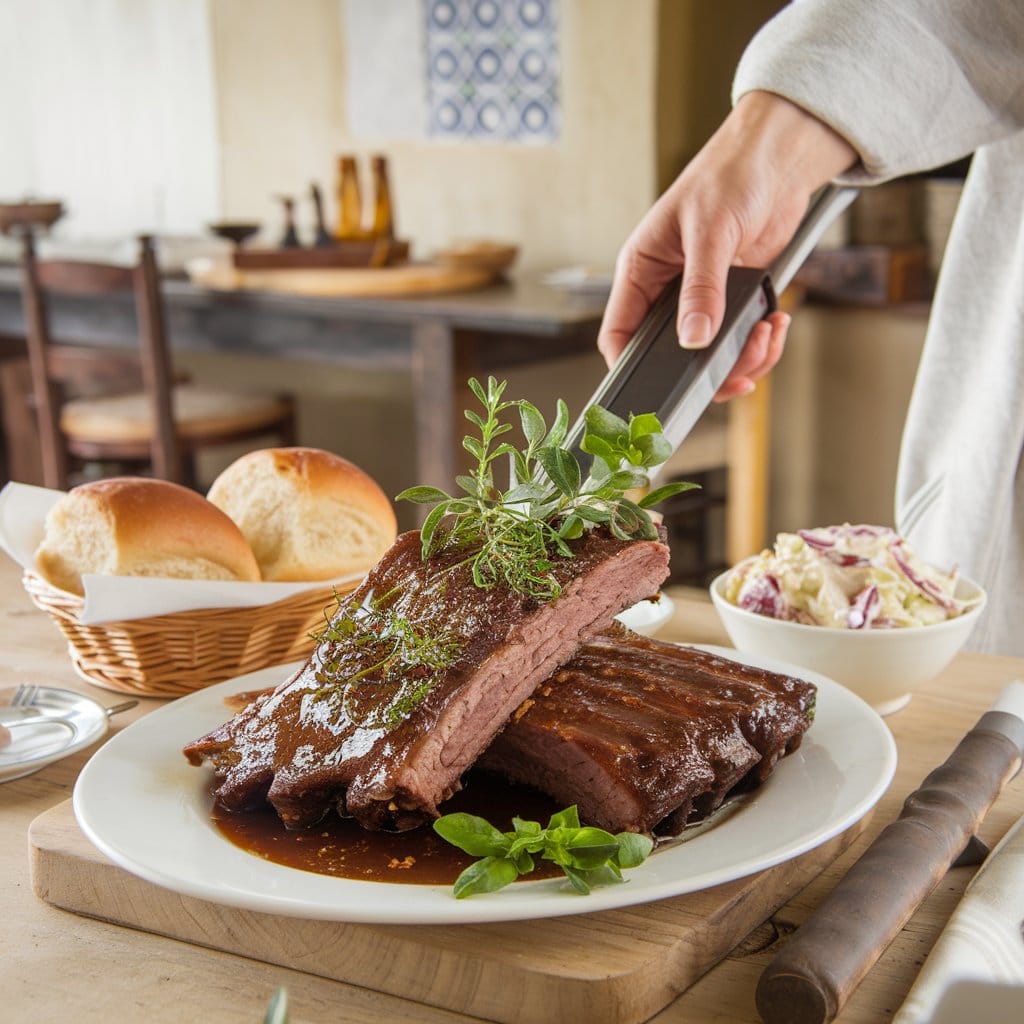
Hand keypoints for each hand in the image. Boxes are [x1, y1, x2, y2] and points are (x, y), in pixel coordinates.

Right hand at [597, 91, 856, 399]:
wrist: (778, 158)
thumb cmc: (730, 175)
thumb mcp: (709, 233)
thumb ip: (700, 289)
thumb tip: (692, 339)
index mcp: (642, 271)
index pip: (619, 333)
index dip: (631, 365)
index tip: (659, 386)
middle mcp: (667, 290)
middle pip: (670, 355)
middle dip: (705, 369)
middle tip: (737, 371)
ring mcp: (701, 298)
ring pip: (709, 354)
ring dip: (742, 358)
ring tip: (766, 336)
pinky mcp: (733, 299)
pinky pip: (739, 339)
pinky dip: (760, 343)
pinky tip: (774, 322)